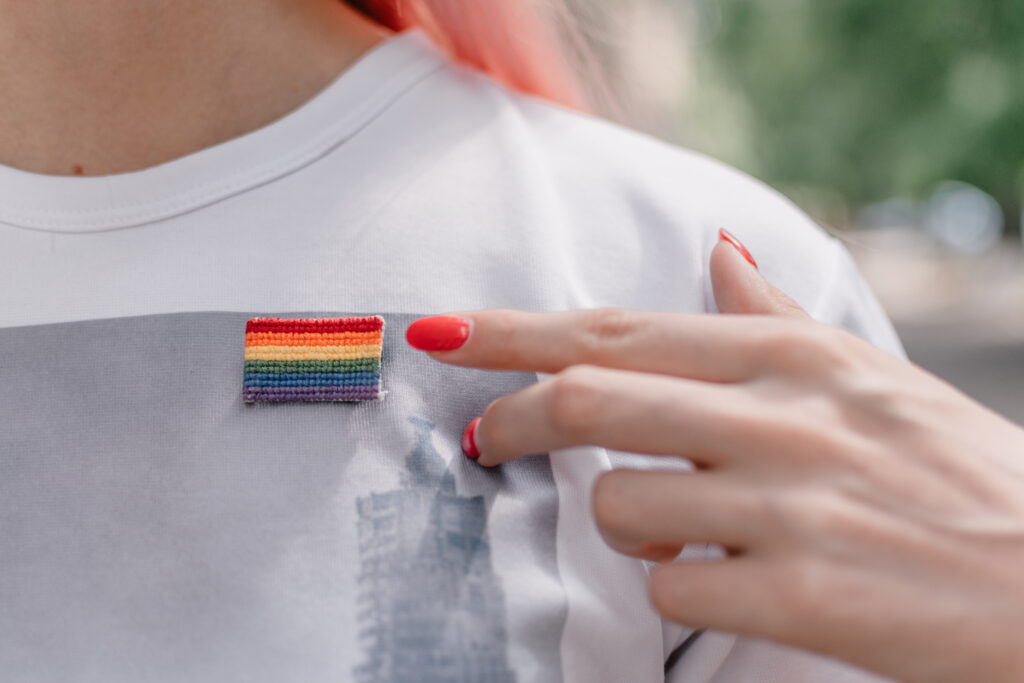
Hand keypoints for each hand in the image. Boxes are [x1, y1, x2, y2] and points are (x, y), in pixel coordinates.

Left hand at [406, 231, 1023, 682]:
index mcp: (788, 356)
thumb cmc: (954, 471)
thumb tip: (718, 251)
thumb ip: (774, 316)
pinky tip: (730, 584)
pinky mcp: (802, 594)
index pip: (617, 330)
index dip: (515, 330)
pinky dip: (677, 592)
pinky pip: (673, 593)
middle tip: (488, 441)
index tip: (441, 333)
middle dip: (514, 420)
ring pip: (620, 506)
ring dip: (623, 526)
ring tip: (671, 534)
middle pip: (591, 400)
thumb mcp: (866, 373)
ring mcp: (788, 506)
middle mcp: (780, 417)